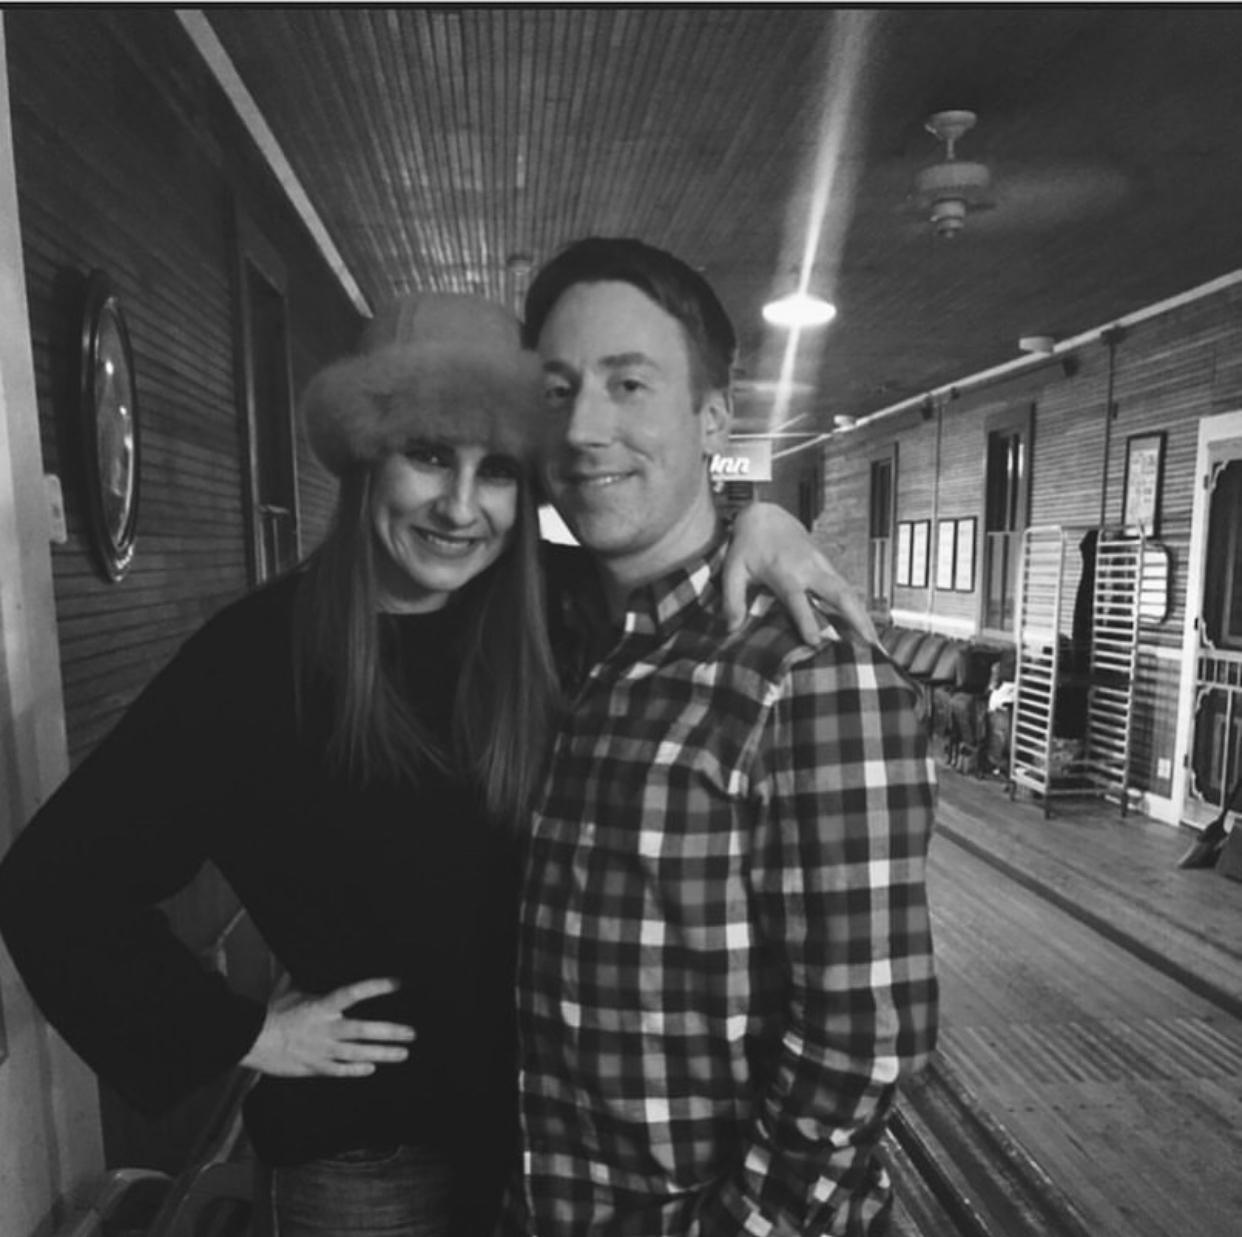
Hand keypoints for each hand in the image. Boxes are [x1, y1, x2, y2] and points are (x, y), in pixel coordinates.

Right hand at [240, 977, 415, 1077]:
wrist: (249, 1041)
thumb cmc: (271, 1013)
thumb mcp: (291, 991)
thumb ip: (309, 981)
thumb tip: (309, 958)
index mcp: (321, 1006)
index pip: (353, 993)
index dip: (376, 987)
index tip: (397, 983)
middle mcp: (325, 1029)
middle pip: (363, 1030)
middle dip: (390, 1032)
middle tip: (412, 1033)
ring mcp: (321, 1050)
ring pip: (358, 1054)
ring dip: (383, 1053)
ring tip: (403, 1053)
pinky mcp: (315, 1067)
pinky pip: (341, 1070)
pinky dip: (357, 1070)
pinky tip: (372, 1068)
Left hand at [722, 503, 877, 644]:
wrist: (765, 516)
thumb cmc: (748, 545)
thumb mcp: (732, 570)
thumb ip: (732, 599)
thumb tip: (731, 628)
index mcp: (785, 572)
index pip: (798, 599)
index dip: (806, 619)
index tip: (814, 641)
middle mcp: (808, 568)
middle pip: (838, 592)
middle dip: (855, 616)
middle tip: (868, 642)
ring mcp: (821, 565)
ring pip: (849, 590)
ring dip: (863, 614)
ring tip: (875, 640)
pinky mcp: (827, 565)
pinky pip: (846, 587)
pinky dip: (857, 606)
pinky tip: (865, 625)